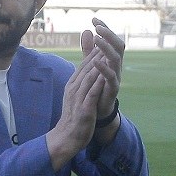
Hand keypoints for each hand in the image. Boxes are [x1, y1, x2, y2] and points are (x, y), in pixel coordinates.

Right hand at [46, 48, 104, 170]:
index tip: (105, 39)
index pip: (85, 64)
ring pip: (89, 77)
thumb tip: (88, 68)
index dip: (95, 51)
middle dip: (98, 52)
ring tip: (108, 52)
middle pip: (87, 67)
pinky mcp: (84, 109)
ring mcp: (78, 98)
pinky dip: (98, 84)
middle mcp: (74, 88)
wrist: (66, 136)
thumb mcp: (76, 95)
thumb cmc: (73, 115)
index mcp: (73, 84)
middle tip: (108, 38)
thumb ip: (82, 79)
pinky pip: (91, 94)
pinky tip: (105, 76)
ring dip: (98, 64)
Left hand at [80, 17, 125, 118]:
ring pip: (116, 58)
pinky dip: (104, 68)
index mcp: (111, 58)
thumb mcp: (91, 64)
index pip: (110, 39)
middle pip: (118, 45)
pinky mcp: (113, 88)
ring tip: (98, 39)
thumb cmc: (96, 85)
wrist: (98, 108)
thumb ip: (89, 49)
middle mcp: (116, 65)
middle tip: (98, 27)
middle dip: (109, 34)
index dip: (104, 28)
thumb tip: (87, 30)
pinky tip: (96, 61)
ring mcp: (116, 76)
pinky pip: (111, 77)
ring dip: (107, 48)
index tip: (93, 19)